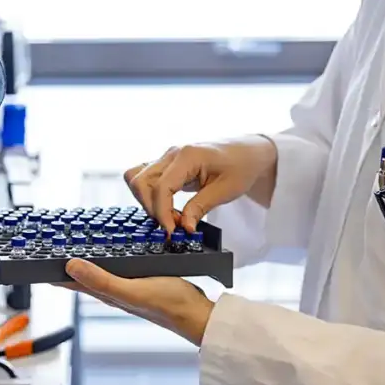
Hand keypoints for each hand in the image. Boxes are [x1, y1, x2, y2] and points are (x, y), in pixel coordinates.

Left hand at [62, 259, 214, 345]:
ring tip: (76, 245)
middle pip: (84, 275)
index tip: (37, 258)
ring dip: (88, 259)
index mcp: (108, 294)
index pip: (72, 281)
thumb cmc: (169, 305)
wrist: (198, 315)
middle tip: (52, 247)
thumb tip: (70, 266)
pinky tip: (116, 251)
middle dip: (67, 262)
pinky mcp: (144, 280)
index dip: (54, 271)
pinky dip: (112, 258)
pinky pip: (121, 266)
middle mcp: (115, 291)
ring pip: (102, 270)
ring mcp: (129, 287)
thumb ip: (101, 279)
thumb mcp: (131, 290)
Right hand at [125, 136, 276, 232]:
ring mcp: (167, 157)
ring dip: (147, 202)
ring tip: (170, 216)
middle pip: (142, 182)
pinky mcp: (167, 164)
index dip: (162, 213)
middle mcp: (172, 154)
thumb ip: (200, 208)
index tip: (171, 232)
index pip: (160, 187)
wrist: (247, 152)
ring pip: (137, 179)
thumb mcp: (225, 190)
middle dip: (152, 208)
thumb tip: (183, 227)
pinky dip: (150, 196)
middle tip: (172, 225)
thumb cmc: (241, 166)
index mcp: (187, 156)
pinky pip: (145, 178)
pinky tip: (168, 208)